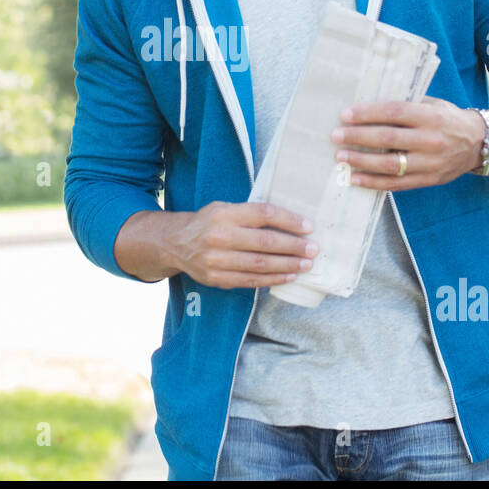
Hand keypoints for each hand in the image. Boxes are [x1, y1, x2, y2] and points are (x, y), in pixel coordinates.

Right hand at [166, 201, 318, 289]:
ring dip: (287, 265)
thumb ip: (251, 214)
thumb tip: (290, 222)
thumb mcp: (225, 208)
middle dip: (293, 246)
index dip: (288, 220)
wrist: (176, 243)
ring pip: (260, 264)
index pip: (263, 214)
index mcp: (224, 214)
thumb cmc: (209, 222)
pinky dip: (273, 279)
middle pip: (265, 242)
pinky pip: (250, 280)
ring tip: (306, 264)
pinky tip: (288, 276)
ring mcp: (217, 260)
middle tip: (313, 249)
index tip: (308, 227)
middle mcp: (219, 236)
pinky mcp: (217, 278)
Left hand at [330, 96, 484, 190]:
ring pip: (389, 165)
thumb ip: (407, 103)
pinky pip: (396, 184)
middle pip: (388, 139)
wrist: (480, 144)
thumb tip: (369, 102)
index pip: (394, 112)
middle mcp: (431, 141)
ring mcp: (430, 163)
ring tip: (341, 157)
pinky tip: (354, 178)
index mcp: (431, 117)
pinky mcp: (428, 180)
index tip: (345, 115)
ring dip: (361, 161)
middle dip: (358, 137)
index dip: (368, 113)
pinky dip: (372, 182)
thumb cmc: (448, 119)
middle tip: (336, 136)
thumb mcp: (433, 104)